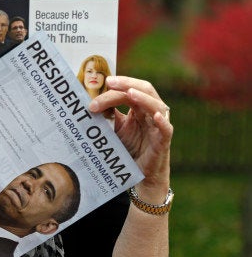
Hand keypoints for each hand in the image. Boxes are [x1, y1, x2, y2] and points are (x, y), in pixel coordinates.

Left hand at [89, 76, 172, 202]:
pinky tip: (155, 115)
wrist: (137, 175)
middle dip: (127, 84)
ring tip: (129, 93)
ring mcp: (159, 126)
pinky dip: (162, 121)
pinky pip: (166, 129)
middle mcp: (151, 113)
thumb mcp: (114, 128)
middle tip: (110, 82)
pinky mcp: (163, 141)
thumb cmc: (127, 149)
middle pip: (144, 90)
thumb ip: (107, 114)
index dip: (116, 87)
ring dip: (142, 98)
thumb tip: (90, 101)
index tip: (101, 85)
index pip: (130, 90)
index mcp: (139, 108)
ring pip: (157, 105)